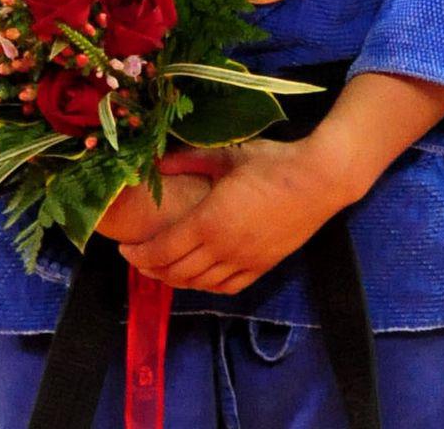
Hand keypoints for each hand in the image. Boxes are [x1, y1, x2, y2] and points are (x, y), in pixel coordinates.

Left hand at [117, 138, 351, 295]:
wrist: (318, 180)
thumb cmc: (272, 163)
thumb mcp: (227, 155)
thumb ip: (189, 160)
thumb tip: (157, 164)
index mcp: (208, 222)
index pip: (162, 251)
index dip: (139, 255)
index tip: (125, 249)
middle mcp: (222, 249)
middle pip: (176, 272)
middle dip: (151, 269)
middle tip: (138, 259)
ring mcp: (244, 261)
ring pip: (199, 283)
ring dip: (175, 280)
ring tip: (163, 269)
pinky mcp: (262, 267)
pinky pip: (226, 287)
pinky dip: (205, 286)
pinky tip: (199, 278)